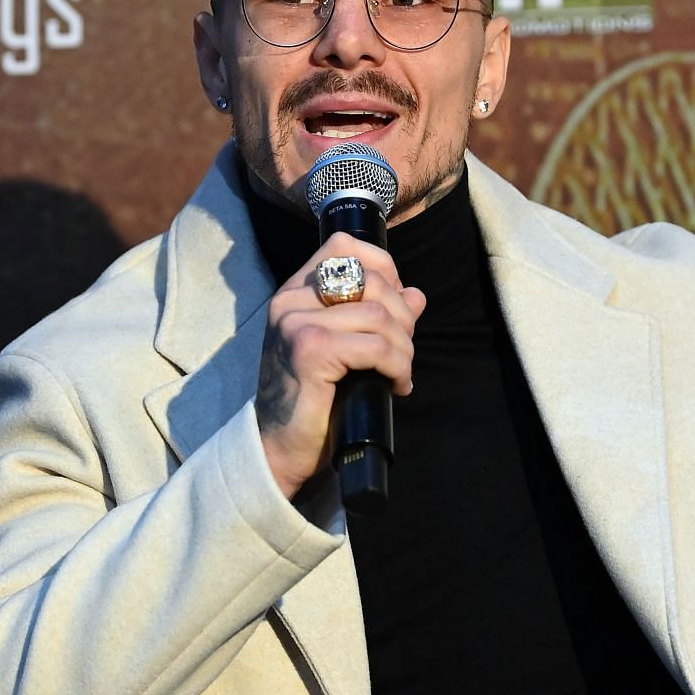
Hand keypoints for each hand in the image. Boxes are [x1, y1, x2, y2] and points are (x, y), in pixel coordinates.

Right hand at [256, 234, 425, 498]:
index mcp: (296, 290)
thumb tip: (416, 295)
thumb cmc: (312, 398)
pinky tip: (395, 385)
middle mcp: (290, 299)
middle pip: (373, 280)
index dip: (386, 270)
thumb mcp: (344, 347)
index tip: (396, 309)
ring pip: (379, 315)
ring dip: (403, 348)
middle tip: (402, 353)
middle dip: (403, 318)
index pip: (346, 246)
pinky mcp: (310, 350)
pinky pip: (375, 345)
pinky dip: (396, 366)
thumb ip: (376, 316)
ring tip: (399, 373)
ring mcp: (297, 322)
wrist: (279, 447)